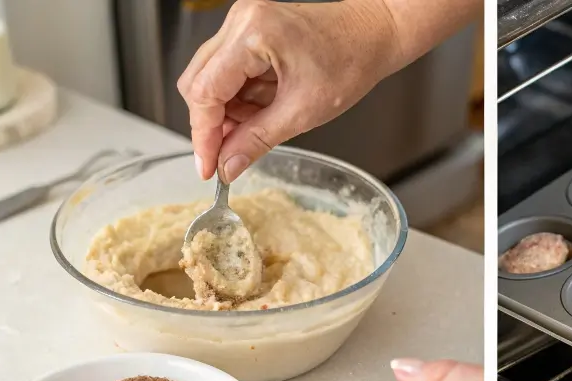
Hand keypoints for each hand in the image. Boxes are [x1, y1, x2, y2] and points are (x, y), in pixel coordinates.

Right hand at [176, 0, 398, 182]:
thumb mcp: (303, 112)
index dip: (203, 135)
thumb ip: (258, 140)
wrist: (374, 34)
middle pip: (198, 82)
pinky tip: (264, 108)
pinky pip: (229, 70)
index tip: (208, 167)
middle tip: (228, 155)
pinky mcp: (250, 30)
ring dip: (228, 111)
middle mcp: (241, 21)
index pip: (204, 91)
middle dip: (212, 124)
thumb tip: (228, 166)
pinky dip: (240, 97)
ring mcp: (243, 23)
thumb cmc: (351, 61)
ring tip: (260, 126)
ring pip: (210, 78)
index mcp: (253, 34)